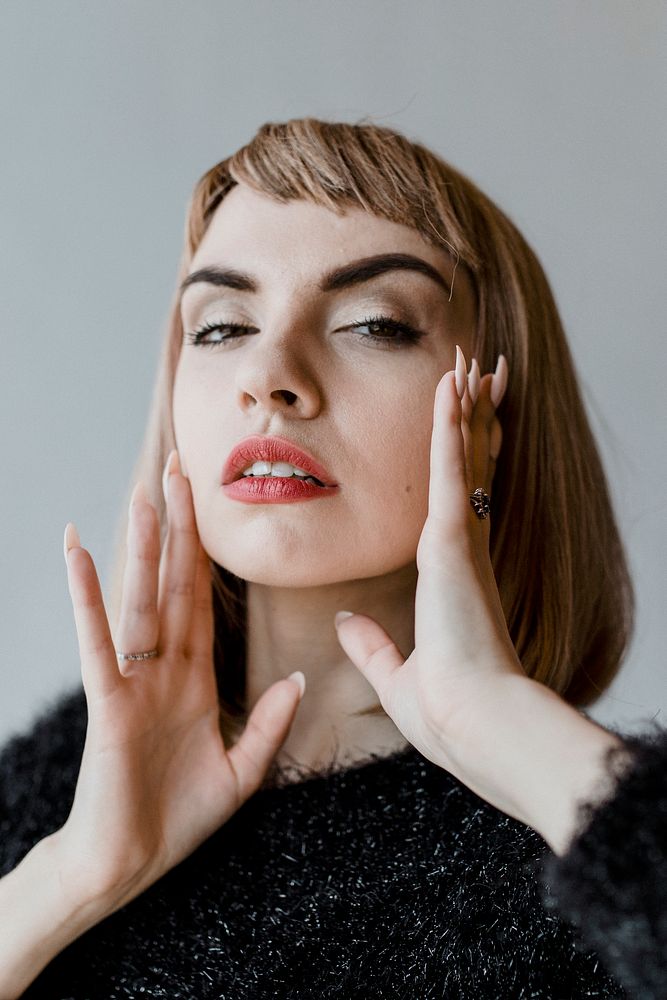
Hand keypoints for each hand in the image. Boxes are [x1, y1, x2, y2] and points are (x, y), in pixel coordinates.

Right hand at [57, 451, 303, 917]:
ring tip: (144, 497)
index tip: (208, 508)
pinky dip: (88, 599)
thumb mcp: (242, 771)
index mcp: (195, 681)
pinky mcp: (110, 704)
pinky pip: (100, 643)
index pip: (203, 602)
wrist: (129, 865)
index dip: (207, 555)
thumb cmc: (177, 820)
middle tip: (182, 472)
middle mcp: (165, 670)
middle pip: (175, 585)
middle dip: (180, 530)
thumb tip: (300, 677)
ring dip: (143, 549)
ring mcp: (136, 682)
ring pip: (142, 602)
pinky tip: (79, 555)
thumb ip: (269, 723)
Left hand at [334, 348, 547, 821]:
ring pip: (462, 457)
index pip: (456, 500)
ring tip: (469, 362)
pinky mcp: (452, 541)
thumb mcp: (394, 670)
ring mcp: (460, 541)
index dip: (463, 460)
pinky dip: (451, 425)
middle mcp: (462, 549)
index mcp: (451, 577)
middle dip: (473, 420)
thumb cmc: (446, 710)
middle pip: (467, 468)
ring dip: (465, 408)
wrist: (474, 724)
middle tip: (480, 375)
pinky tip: (453, 385)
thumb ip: (371, 644)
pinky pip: (448, 470)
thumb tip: (345, 624)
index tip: (467, 427)